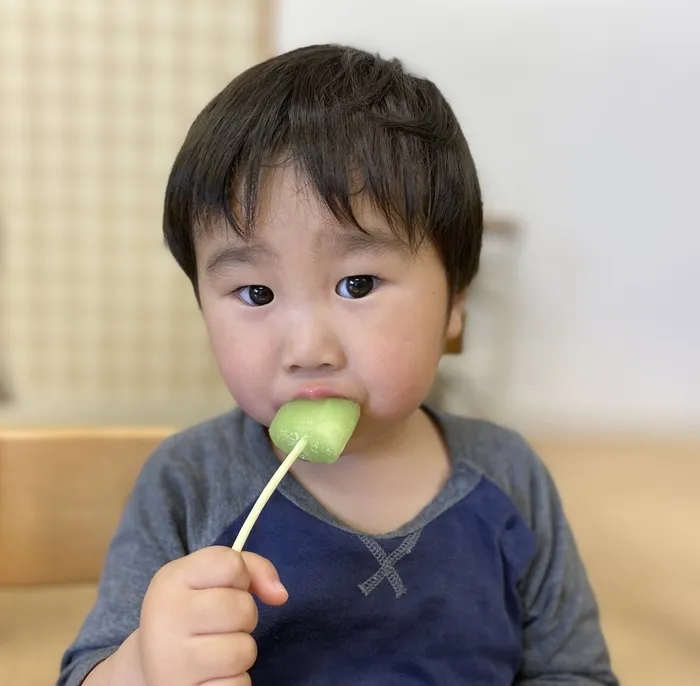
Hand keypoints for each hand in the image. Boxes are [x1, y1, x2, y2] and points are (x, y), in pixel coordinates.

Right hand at [139, 545, 287, 685]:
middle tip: (219, 625)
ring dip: (239, 652)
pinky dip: (232, 682)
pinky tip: (209, 676)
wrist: (150, 666)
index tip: (225, 587)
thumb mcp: (209, 577)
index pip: (231, 564)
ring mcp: (171, 662)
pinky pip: (238, 685)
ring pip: (245, 650)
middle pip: (244, 608)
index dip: (240, 576)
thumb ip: (250, 568)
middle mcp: (165, 619)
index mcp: (169, 581)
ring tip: (213, 652)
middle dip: (244, 617)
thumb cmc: (191, 614)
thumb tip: (280, 595)